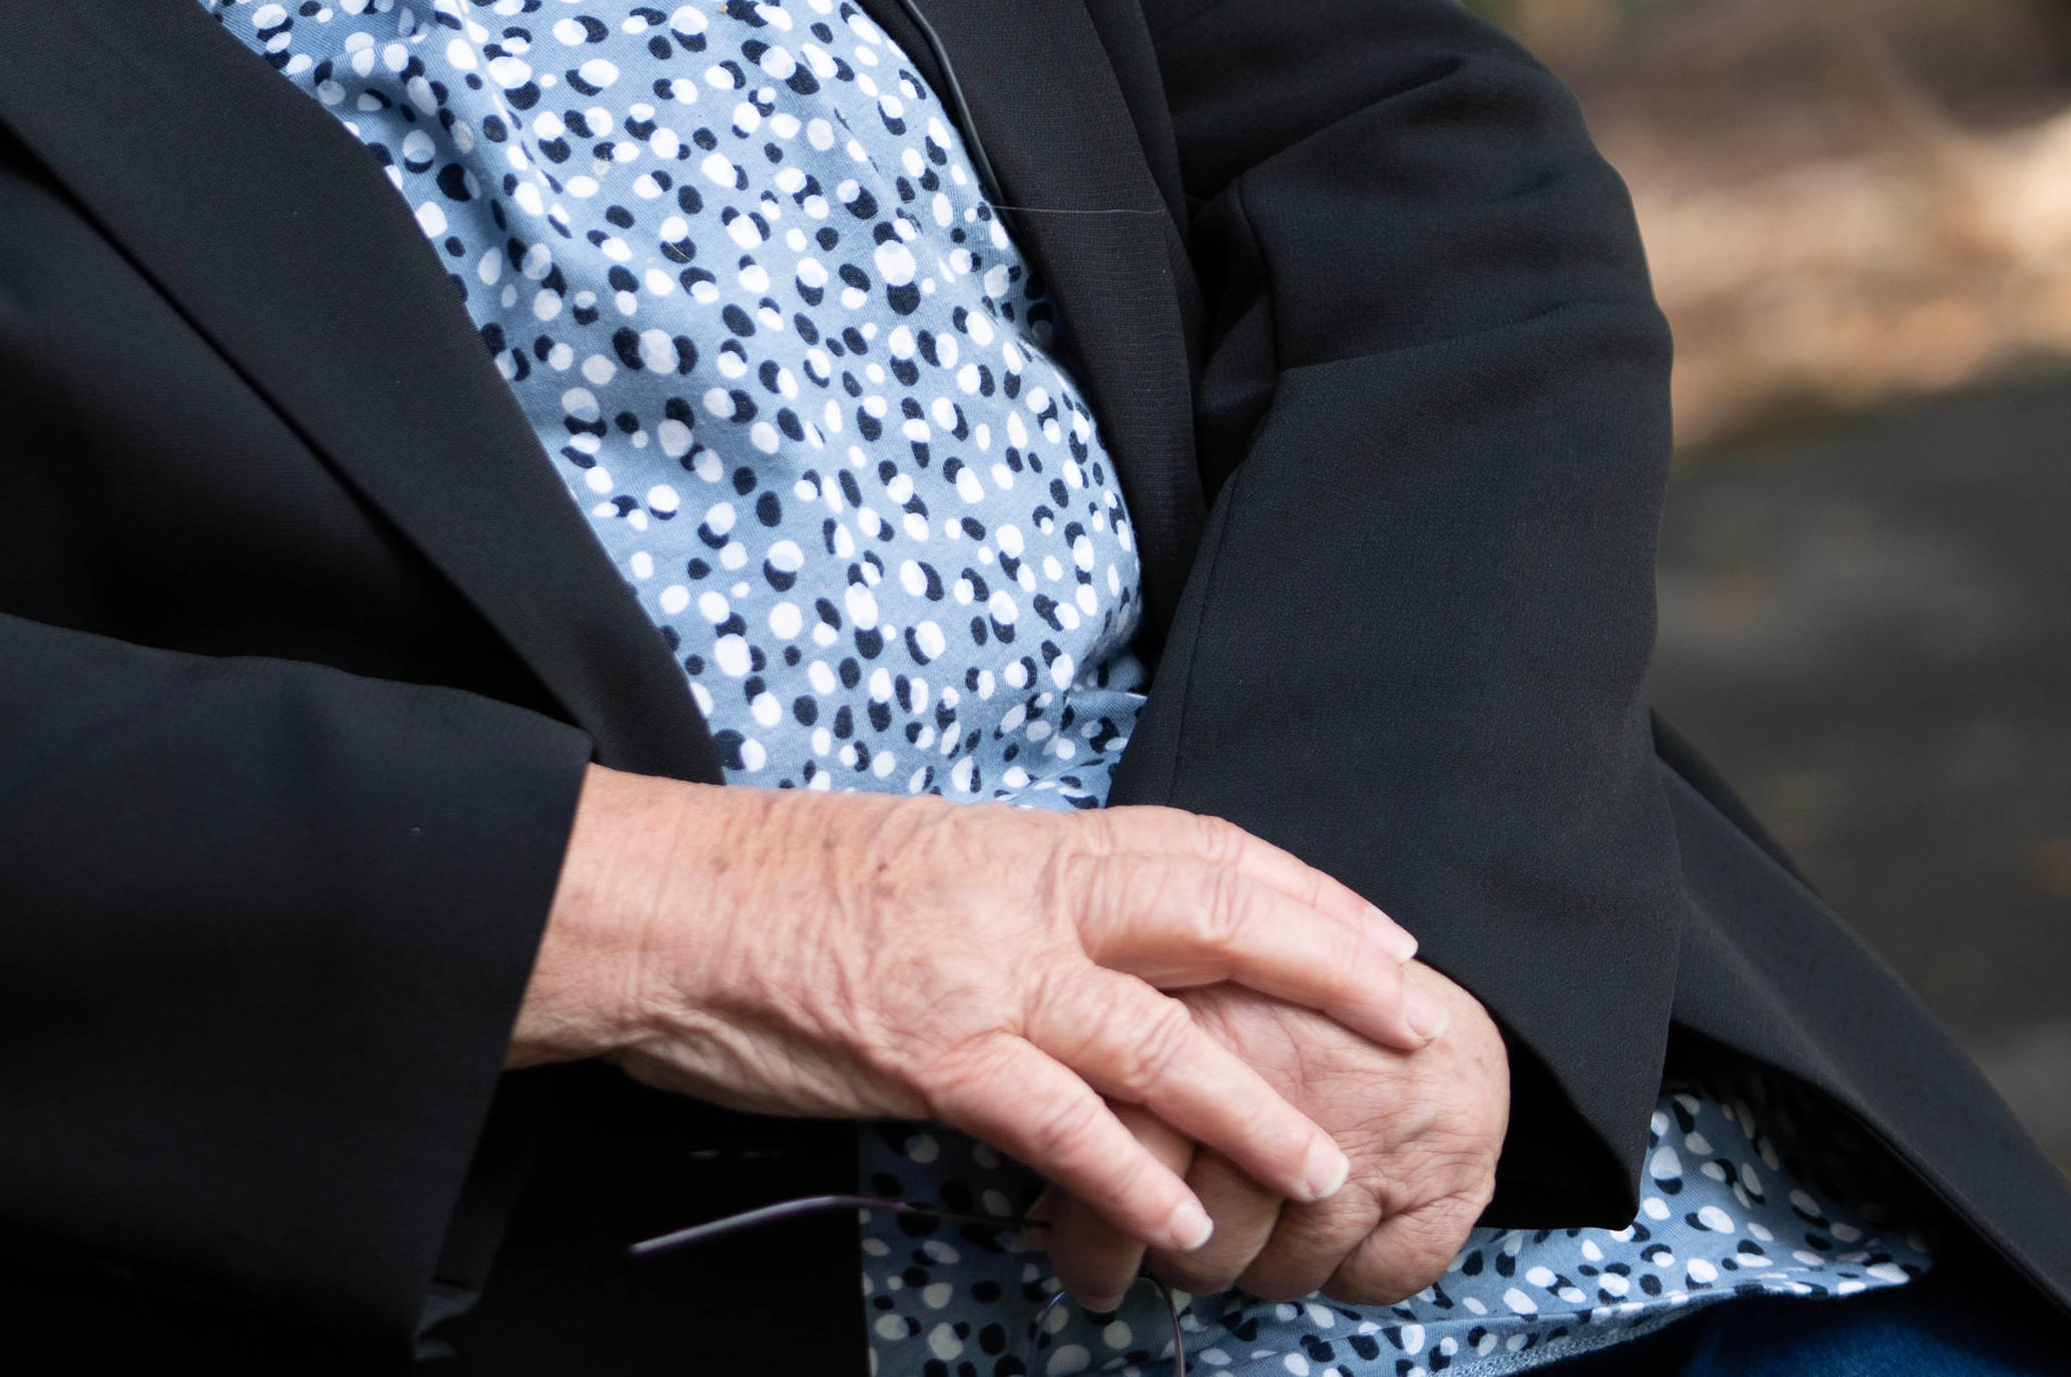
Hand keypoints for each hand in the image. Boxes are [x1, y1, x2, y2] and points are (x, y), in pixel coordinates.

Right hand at [511, 770, 1451, 1257]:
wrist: (657, 905)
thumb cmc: (770, 889)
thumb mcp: (921, 865)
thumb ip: (1017, 902)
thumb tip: (1089, 943)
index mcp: (1023, 843)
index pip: (1198, 848)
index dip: (1301, 890)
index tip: (1378, 930)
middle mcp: (1021, 893)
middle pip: (1215, 913)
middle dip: (1327, 966)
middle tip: (1413, 1021)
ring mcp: (981, 972)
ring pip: (1160, 1037)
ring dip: (1257, 1108)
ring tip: (1328, 1167)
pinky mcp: (928, 1052)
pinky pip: (1056, 1123)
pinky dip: (1129, 1178)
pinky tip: (1180, 1228)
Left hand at [1033, 967, 1507, 1312]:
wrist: (1431, 995)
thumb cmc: (1289, 1012)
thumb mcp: (1184, 1010)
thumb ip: (1117, 1078)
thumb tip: (1043, 1191)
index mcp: (1200, 1022)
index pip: (1119, 1177)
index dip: (1096, 1243)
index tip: (1090, 1268)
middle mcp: (1283, 1079)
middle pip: (1198, 1247)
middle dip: (1186, 1261)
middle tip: (1189, 1237)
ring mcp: (1369, 1133)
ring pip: (1278, 1276)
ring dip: (1268, 1265)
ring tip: (1271, 1211)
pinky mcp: (1446, 1178)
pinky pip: (1368, 1283)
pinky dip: (1352, 1274)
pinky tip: (1342, 1221)